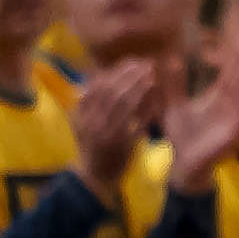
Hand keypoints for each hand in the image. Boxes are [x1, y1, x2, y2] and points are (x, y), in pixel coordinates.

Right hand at [62, 61, 163, 190]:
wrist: (94, 175)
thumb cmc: (92, 145)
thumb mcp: (83, 123)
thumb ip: (87, 102)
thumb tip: (90, 77)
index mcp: (81, 115)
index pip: (97, 87)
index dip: (115, 72)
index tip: (131, 62)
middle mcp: (91, 123)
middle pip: (111, 93)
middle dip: (130, 76)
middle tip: (146, 64)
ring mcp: (106, 134)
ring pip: (124, 106)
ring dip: (139, 89)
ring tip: (153, 77)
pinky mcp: (122, 145)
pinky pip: (137, 124)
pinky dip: (147, 111)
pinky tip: (158, 100)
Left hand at [159, 60, 238, 193]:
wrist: (183, 163)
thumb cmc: (181, 136)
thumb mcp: (172, 105)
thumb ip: (174, 84)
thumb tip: (172, 59)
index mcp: (217, 99)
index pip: (229, 76)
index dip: (235, 61)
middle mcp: (229, 106)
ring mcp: (234, 118)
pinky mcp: (234, 130)